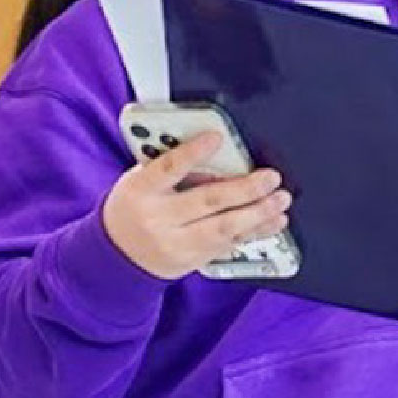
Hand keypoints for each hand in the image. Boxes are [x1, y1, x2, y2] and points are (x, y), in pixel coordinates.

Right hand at [101, 134, 291, 280]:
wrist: (118, 256)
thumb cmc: (134, 208)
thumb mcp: (139, 181)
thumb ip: (170, 167)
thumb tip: (217, 153)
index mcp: (141, 190)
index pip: (166, 168)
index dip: (191, 153)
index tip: (215, 137)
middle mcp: (159, 218)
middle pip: (205, 200)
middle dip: (244, 188)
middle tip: (270, 177)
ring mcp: (177, 242)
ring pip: (223, 227)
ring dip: (257, 213)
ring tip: (280, 199)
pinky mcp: (193, 259)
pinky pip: (229, 244)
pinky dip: (256, 231)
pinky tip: (274, 220)